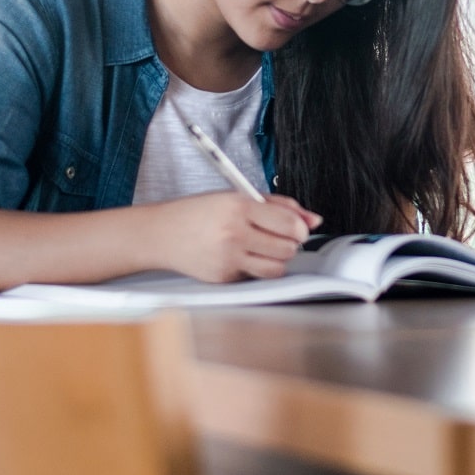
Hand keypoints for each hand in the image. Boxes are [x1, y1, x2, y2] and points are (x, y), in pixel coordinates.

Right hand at [151, 192, 320, 282]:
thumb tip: (313, 220)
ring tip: (263, 248)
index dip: (300, 228)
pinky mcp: (224, 278)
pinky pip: (256, 277)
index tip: (298, 228)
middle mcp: (234, 233)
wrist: (161, 234)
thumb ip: (278, 206)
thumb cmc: (198, 213)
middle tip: (278, 237)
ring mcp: (228, 258)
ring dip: (277, 259)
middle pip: (288, 248)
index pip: (289, 223)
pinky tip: (242, 256)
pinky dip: (256, 268)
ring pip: (277, 268)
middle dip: (289, 243)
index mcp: (238, 207)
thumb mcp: (237, 197)